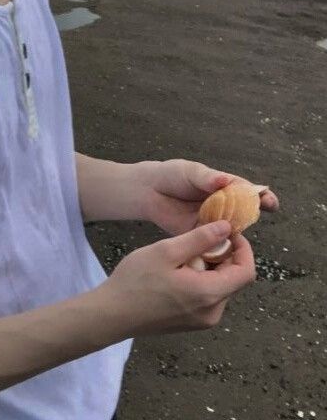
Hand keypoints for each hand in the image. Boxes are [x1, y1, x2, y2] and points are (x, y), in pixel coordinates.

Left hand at [139, 158, 279, 235]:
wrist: (149, 191)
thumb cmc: (172, 175)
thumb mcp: (191, 172)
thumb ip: (207, 178)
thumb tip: (224, 180)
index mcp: (223, 186)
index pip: (246, 191)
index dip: (260, 196)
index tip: (270, 201)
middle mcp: (222, 205)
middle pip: (243, 212)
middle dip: (254, 214)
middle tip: (261, 218)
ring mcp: (212, 222)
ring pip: (231, 229)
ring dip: (238, 233)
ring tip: (242, 233)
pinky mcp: (200, 235)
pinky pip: (214, 242)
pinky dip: (221, 245)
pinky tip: (226, 248)